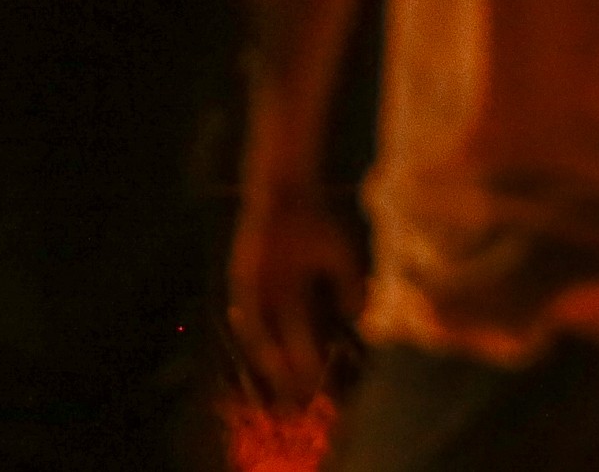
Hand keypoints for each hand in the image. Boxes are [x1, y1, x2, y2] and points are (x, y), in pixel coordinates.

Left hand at [229, 180, 361, 401]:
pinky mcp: (242, 277)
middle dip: (288, 375)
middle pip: (278, 345)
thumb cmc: (314, 221)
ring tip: (287, 386)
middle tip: (299, 404)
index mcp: (293, 294)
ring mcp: (255, 288)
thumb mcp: (338, 259)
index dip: (310, 365)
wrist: (289, 193)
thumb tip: (356, 318)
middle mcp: (271, 297)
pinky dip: (255, 335)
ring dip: (272, 362)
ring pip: (261, 335)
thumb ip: (349, 287)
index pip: (301, 341)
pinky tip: (267, 354)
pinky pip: (247, 313)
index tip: (323, 391)